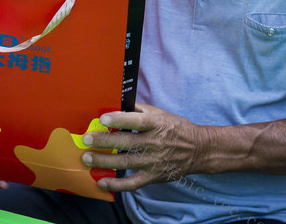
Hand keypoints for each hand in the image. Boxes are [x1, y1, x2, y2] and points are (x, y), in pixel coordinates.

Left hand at [81, 105, 208, 191]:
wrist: (198, 150)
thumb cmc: (176, 128)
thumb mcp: (160, 113)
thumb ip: (138, 108)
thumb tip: (117, 101)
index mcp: (156, 124)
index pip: (137, 121)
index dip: (119, 119)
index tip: (102, 119)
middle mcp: (155, 143)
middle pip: (126, 142)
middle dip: (104, 141)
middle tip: (86, 140)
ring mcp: (154, 161)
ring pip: (126, 162)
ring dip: (104, 161)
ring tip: (87, 159)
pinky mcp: (153, 176)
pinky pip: (133, 183)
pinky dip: (116, 184)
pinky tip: (101, 182)